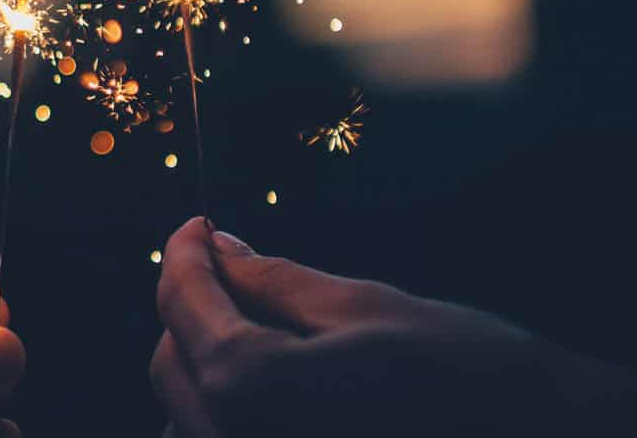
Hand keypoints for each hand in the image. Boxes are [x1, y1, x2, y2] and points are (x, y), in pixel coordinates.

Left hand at [150, 217, 636, 436]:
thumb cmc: (464, 373)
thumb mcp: (362, 308)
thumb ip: (272, 281)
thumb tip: (218, 248)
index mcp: (249, 387)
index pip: (182, 303)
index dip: (184, 253)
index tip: (197, 226)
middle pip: (173, 361)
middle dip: (193, 306)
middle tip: (230, 261)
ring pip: (190, 410)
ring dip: (209, 360)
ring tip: (256, 316)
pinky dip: (234, 408)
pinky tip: (279, 378)